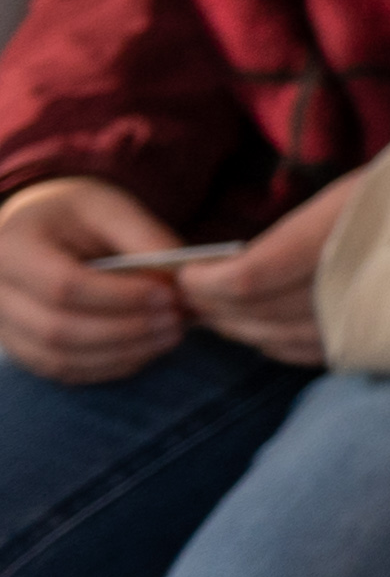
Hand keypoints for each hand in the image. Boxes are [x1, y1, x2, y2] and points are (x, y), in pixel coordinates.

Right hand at [0, 176, 202, 385]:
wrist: (35, 227)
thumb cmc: (74, 213)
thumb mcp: (109, 207)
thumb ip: (145, 238)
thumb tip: (183, 279)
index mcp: (12, 247)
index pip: (62, 285)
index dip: (118, 296)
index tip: (167, 294)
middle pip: (58, 329)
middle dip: (125, 330)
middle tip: (176, 320)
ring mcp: (2, 326)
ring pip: (59, 358)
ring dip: (121, 354)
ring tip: (169, 336)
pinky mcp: (20, 347)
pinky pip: (61, 370)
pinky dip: (106, 366)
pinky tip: (145, 350)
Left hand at [175, 173, 353, 371]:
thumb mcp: (340, 198)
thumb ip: (281, 240)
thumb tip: (212, 277)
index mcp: (342, 241)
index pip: (246, 279)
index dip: (205, 282)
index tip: (184, 273)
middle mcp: (352, 287)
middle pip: (254, 313)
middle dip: (210, 306)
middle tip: (187, 293)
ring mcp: (364, 321)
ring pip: (271, 337)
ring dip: (234, 326)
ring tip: (213, 310)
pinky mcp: (372, 342)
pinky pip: (299, 353)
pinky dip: (267, 341)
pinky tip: (254, 326)